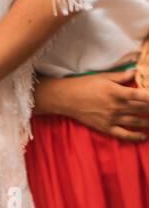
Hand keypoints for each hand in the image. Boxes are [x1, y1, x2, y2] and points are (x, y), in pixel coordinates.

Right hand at [33, 70, 148, 140]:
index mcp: (116, 92)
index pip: (141, 95)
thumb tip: (135, 71)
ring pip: (137, 121)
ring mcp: (112, 118)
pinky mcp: (107, 128)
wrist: (67, 98)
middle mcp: (117, 106)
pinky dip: (136, 136)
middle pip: (142, 109)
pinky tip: (144, 136)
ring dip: (147, 121)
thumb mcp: (102, 77)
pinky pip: (125, 134)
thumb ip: (120, 76)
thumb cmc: (84, 84)